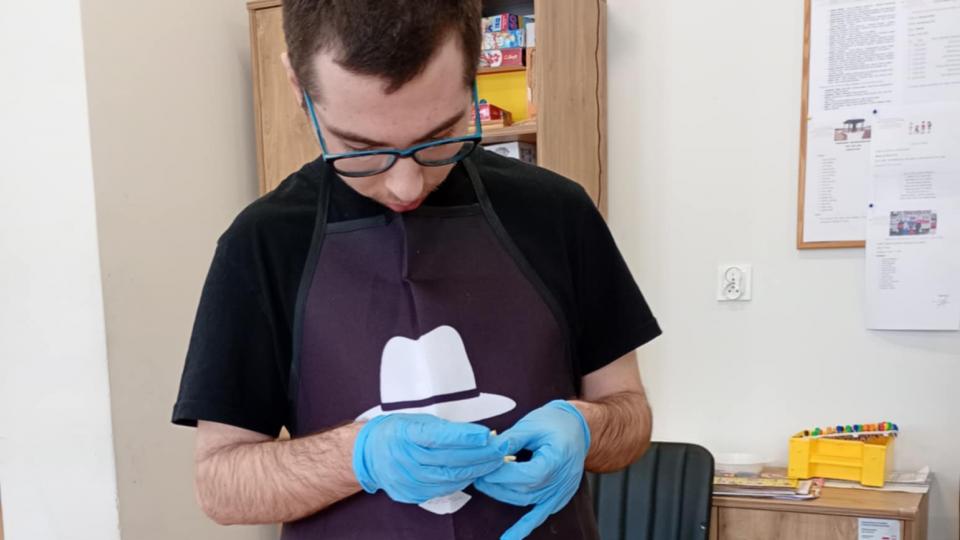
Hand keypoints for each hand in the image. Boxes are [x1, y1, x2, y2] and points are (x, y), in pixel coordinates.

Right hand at [352, 413, 507, 503]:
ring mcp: (406, 479)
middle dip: (479, 454)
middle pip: (448, 460)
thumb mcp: (418, 420)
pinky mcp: (410, 493)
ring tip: (493, 461)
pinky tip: (474, 473)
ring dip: (475, 470)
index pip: (438, 436)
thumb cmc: (398, 432)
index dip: (465, 437)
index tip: (486, 435)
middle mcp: (404, 458)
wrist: (370, 453)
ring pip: (448, 478)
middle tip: (500, 449)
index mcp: (405, 434)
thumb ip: (446, 429)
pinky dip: (461, 481)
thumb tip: (479, 435)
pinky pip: (441, 489)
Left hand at [475, 400, 590, 539]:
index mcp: (557, 460)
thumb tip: (490, 448)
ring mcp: (559, 493)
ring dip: (502, 495)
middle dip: (497, 483)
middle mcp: (561, 481)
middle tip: (477, 473)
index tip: (485, 466)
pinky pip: (538, 516)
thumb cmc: (556, 423)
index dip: (503, 474)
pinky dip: (523, 528)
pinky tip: (509, 539)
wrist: (577, 429)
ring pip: (525, 501)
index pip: (526, 474)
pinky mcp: (556, 498)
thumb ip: (511, 439)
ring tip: (484, 483)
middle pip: (523, 490)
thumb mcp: (532, 424)